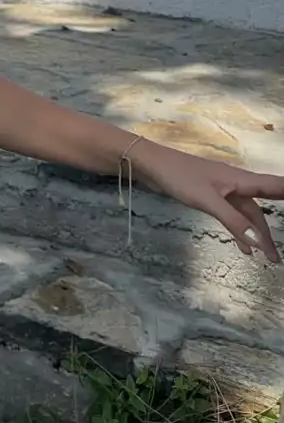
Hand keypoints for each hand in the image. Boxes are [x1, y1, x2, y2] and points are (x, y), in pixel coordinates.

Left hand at [133, 139, 282, 261]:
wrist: (152, 164)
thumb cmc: (179, 176)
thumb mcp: (207, 200)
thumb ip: (232, 220)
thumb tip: (258, 241)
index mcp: (241, 180)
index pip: (277, 187)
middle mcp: (237, 184)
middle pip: (262, 209)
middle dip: (272, 230)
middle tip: (277, 256)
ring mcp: (224, 190)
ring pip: (247, 215)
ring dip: (256, 234)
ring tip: (267, 257)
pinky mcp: (211, 196)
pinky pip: (233, 216)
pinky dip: (240, 230)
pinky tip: (244, 246)